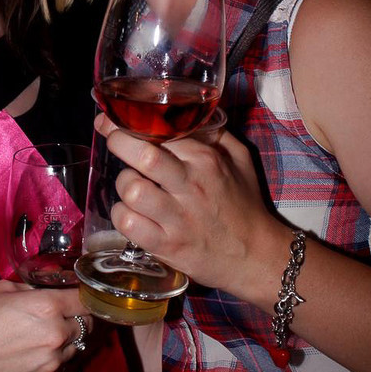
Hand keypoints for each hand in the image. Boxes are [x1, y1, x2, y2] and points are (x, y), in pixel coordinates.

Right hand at [0, 280, 91, 371]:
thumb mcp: (4, 288)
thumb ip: (33, 289)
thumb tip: (45, 292)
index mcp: (47, 307)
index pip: (84, 299)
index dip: (83, 295)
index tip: (79, 294)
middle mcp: (54, 335)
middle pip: (85, 324)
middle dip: (75, 317)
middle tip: (59, 314)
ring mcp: (50, 363)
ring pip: (73, 347)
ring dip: (64, 340)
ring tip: (38, 335)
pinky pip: (57, 366)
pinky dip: (50, 358)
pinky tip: (28, 352)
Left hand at [96, 113, 280, 295]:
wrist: (257, 257)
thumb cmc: (244, 205)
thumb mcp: (239, 160)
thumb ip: (213, 134)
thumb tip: (185, 114)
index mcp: (206, 161)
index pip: (162, 132)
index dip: (131, 123)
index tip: (112, 120)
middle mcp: (191, 186)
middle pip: (144, 156)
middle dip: (119, 142)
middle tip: (113, 141)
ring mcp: (178, 218)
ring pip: (132, 190)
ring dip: (123, 184)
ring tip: (131, 186)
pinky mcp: (168, 245)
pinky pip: (128, 224)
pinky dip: (121, 216)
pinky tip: (131, 213)